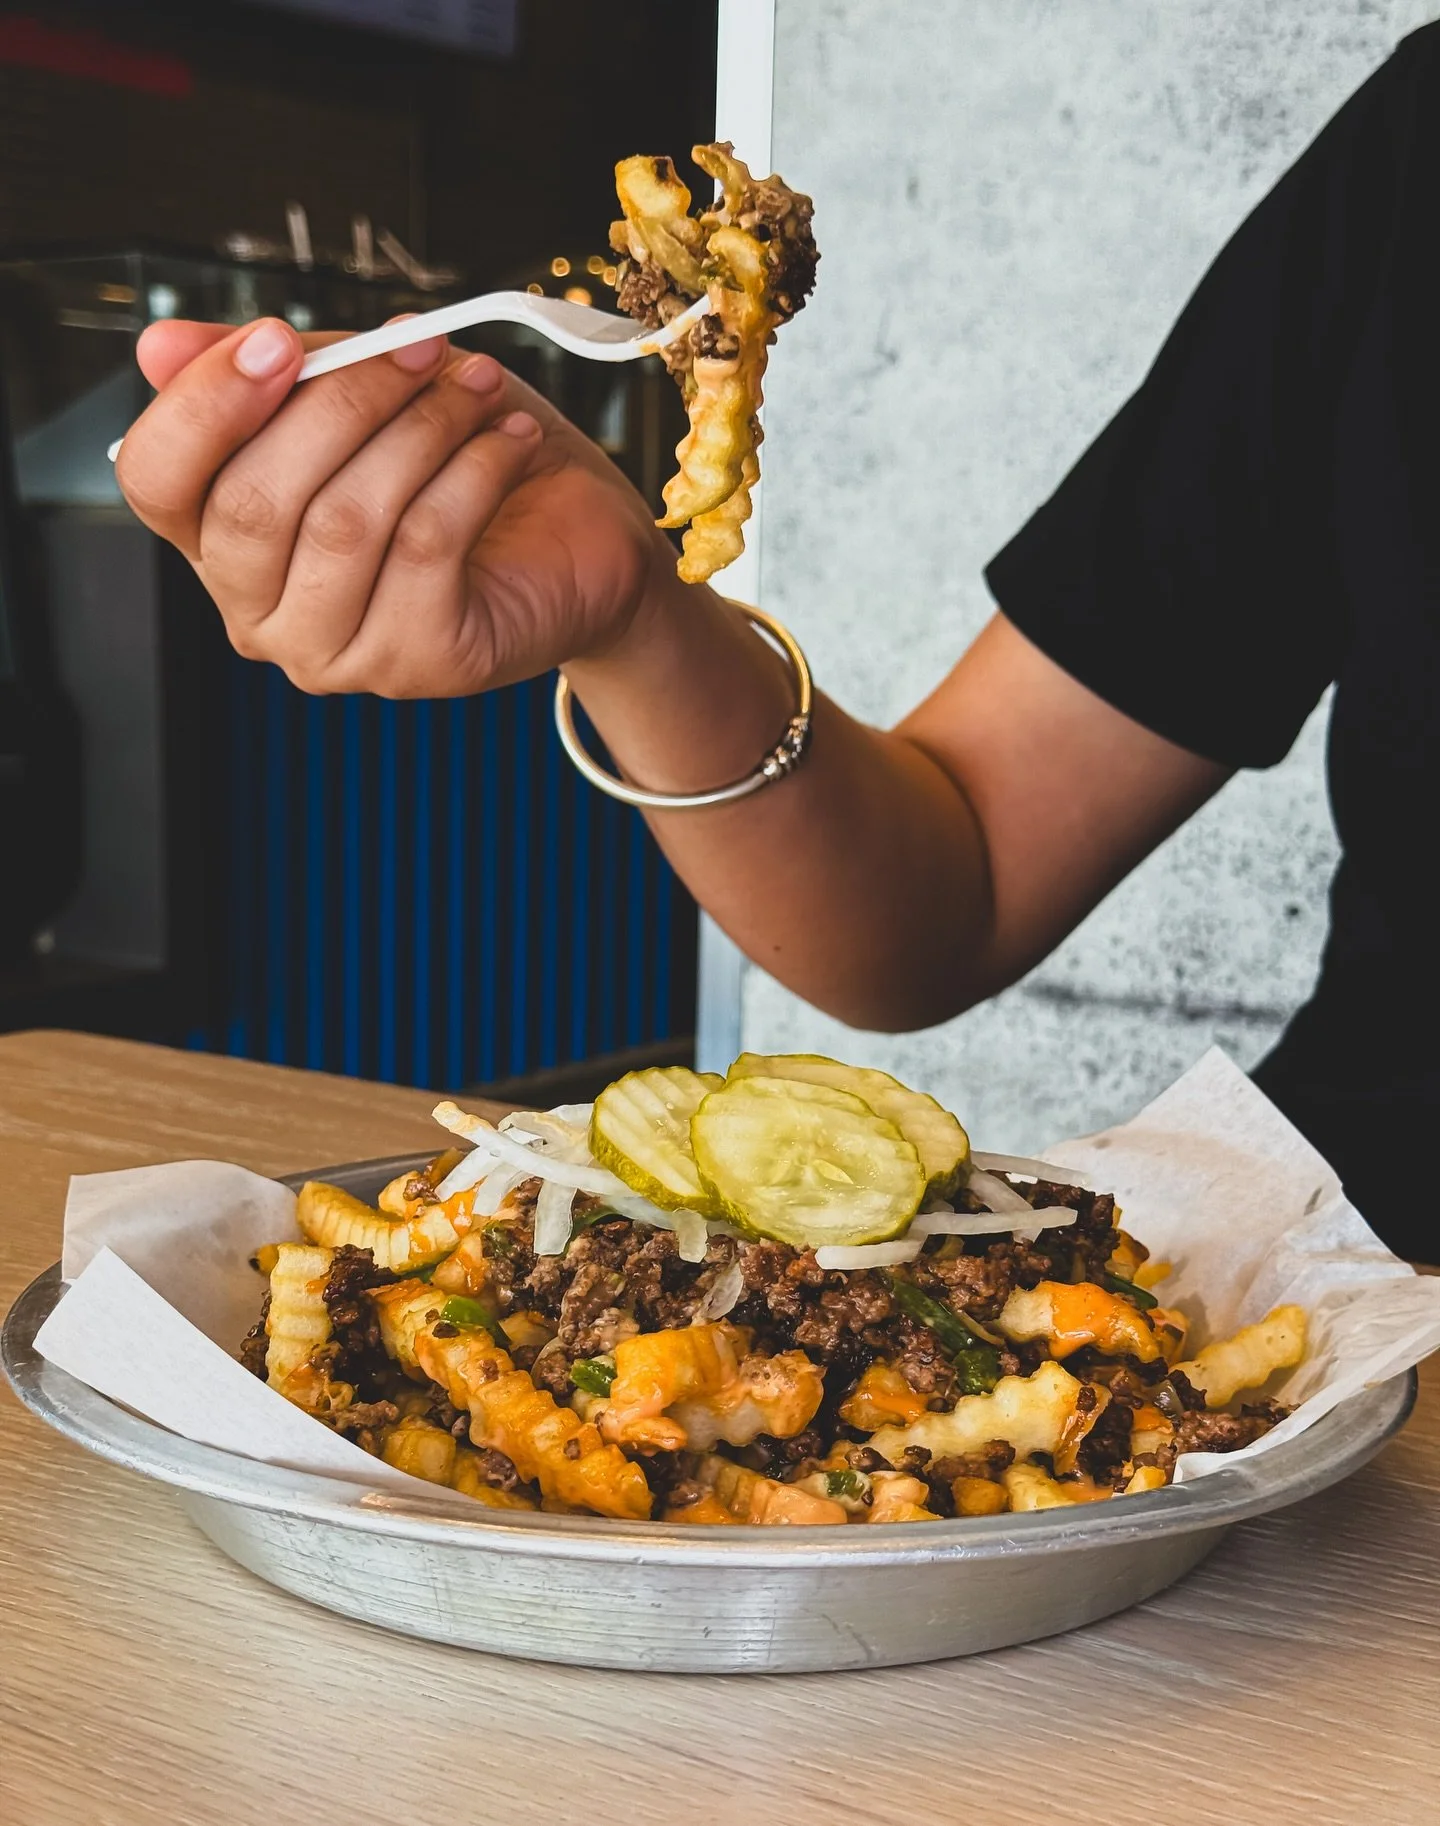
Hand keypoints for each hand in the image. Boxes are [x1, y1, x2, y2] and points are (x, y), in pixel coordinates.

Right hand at [115, 316, 676, 696]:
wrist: (578, 547)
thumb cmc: (462, 466)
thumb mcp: (369, 394)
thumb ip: (277, 372)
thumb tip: (162, 345)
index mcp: (221, 540)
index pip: (157, 482)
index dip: (205, 405)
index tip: (278, 339)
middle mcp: (259, 613)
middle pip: (254, 503)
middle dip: (343, 403)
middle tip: (419, 346)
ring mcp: (334, 653)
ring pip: (346, 522)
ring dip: (422, 430)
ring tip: (477, 386)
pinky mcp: (416, 664)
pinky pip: (425, 546)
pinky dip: (473, 472)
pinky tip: (508, 438)